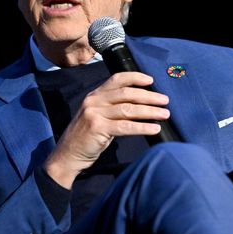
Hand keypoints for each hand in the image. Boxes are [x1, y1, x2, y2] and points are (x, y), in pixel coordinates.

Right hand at [44, 72, 170, 187]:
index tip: (151, 80)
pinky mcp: (98, 128)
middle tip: (165, 100)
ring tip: (165, 114)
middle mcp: (94, 101)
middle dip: (149, 96)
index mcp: (94, 95)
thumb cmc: (87, 137)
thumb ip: (113, 108)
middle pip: (127, 94)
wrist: (67, 155)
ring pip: (129, 109)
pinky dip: (143, 127)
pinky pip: (126, 126)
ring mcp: (95, 114)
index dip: (135, 78)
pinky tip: (155, 129)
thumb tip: (141, 105)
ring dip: (150, 111)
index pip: (117, 79)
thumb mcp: (97, 116)